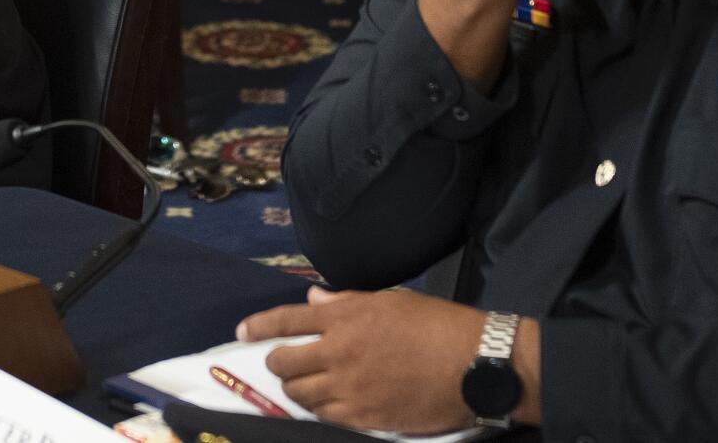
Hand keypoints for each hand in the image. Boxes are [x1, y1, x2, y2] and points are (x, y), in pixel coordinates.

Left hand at [239, 287, 497, 433]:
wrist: (475, 364)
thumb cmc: (436, 325)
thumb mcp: (389, 301)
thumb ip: (346, 303)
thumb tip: (313, 302)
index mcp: (345, 316)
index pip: (287, 320)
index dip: (259, 326)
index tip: (242, 332)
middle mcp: (340, 351)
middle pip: (285, 363)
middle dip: (277, 364)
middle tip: (283, 365)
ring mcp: (351, 387)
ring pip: (301, 394)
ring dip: (295, 390)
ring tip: (303, 387)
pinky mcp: (366, 417)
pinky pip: (326, 417)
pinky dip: (320, 410)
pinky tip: (327, 406)